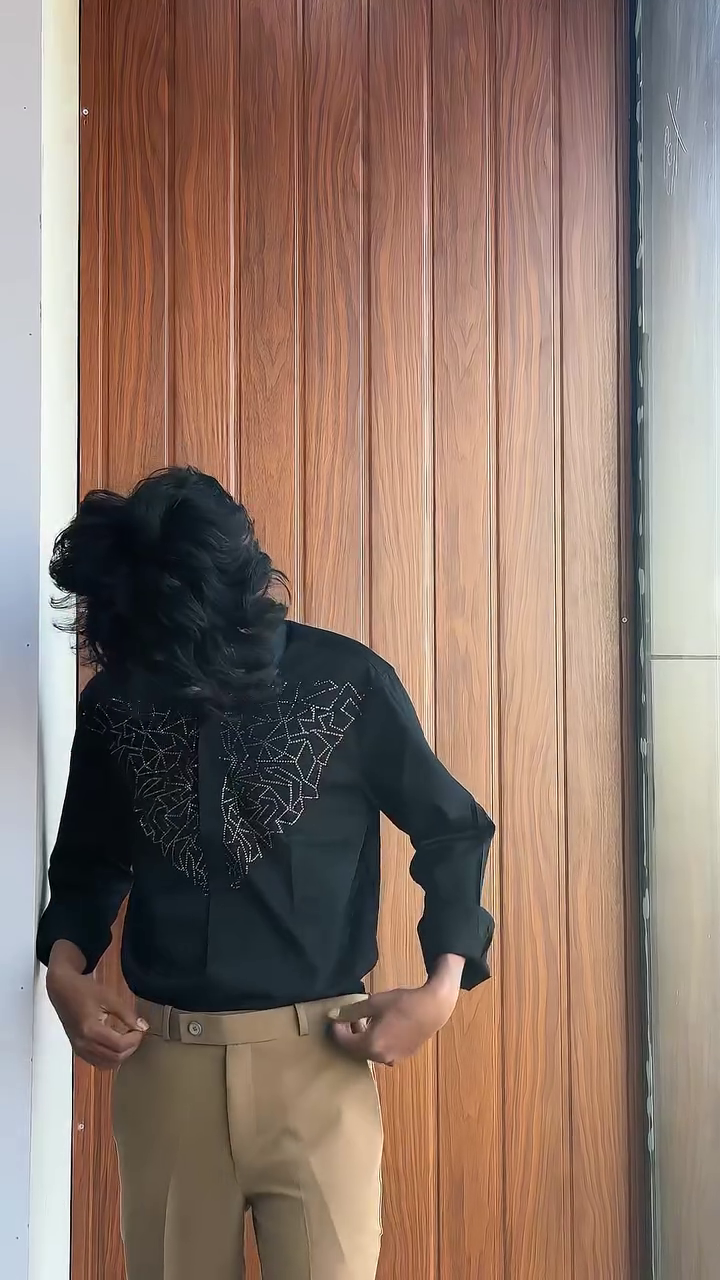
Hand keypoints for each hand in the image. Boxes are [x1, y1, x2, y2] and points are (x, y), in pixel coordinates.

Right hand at [47, 943, 147, 1069]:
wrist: (62, 991)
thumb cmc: (84, 990)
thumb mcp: (108, 998)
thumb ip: (126, 1014)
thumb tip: (143, 1027)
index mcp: (90, 1030)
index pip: (119, 1045)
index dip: (134, 1039)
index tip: (140, 1029)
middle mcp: (83, 1044)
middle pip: (115, 1058)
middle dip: (130, 1048)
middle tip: (136, 1033)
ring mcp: (79, 1049)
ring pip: (107, 1064)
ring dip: (121, 1055)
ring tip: (127, 1038)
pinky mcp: (78, 1050)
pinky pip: (98, 1062)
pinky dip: (110, 1057)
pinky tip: (115, 1043)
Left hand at [329, 958, 462, 1065]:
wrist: (432, 1009)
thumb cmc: (402, 1003)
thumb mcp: (374, 1003)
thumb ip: (352, 1012)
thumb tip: (333, 1015)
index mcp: (371, 1045)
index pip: (344, 1043)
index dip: (336, 1031)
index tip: (335, 1019)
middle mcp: (380, 1057)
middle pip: (356, 1050)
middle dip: (350, 1034)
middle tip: (350, 1017)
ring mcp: (393, 1059)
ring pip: (370, 1051)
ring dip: (363, 1038)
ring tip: (366, 1020)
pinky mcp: (403, 1056)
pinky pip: (383, 1052)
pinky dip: (377, 1042)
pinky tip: (382, 1027)